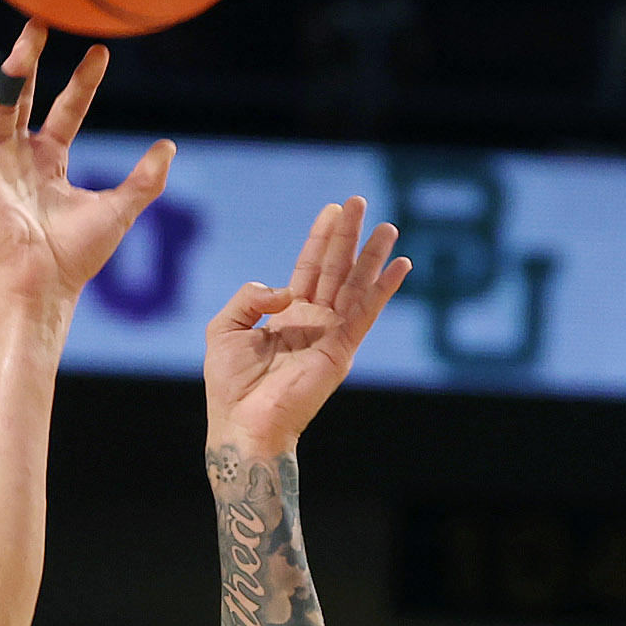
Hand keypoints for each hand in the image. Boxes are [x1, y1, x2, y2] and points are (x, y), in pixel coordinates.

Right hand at [0, 23, 174, 303]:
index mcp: (52, 161)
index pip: (67, 109)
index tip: (100, 52)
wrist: (43, 282)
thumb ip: (145, 179)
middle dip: (29, 60)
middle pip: (22, 96)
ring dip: (7, 74)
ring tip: (23, 46)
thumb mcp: (119, 209)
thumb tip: (169, 147)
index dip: (82, 81)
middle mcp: (21, 156)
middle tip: (40, 22)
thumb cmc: (78, 256)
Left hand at [203, 198, 411, 458]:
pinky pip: (366, 313)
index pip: (308, 268)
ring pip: (355, 285)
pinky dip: (383, 289)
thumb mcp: (225, 328)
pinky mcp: (341, 350)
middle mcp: (312, 322)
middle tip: (360, 202)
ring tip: (389, 228)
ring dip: (372, 256)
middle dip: (347, 236)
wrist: (243, 424)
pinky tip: (400, 267)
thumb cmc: (230, 386)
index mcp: (286, 316)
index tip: (332, 210)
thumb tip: (286, 290)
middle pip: (334, 269)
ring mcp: (330, 335)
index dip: (319, 239)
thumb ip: (249, 297)